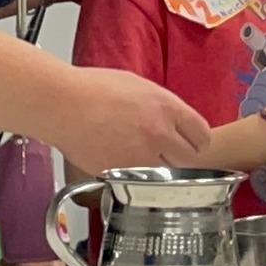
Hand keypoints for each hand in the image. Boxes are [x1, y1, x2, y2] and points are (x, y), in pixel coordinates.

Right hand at [55, 67, 210, 172]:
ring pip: (166, 174)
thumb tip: (174, 121)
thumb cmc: (96, 88)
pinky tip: (121, 157)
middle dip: (181, 155)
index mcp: (167, 109)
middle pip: (189, 159)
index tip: (192, 142)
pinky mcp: (121, 174)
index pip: (202, 135)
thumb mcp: (141, 86)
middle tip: (168, 150)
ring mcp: (140, 158)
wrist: (64, 104)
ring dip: (159, 167)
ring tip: (141, 154)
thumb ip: (163, 107)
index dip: (198, 140)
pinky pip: (138, 179)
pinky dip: (135, 173)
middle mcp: (159, 135)